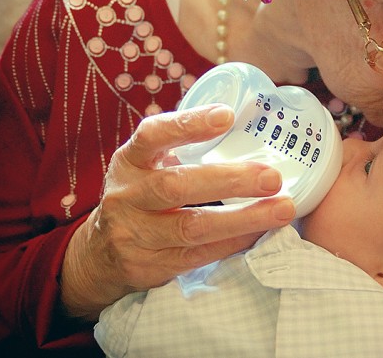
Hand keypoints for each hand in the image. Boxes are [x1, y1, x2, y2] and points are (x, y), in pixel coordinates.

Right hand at [60, 104, 294, 320]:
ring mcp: (135, 235)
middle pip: (176, 187)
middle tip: (272, 177)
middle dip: (230, 180)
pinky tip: (261, 231)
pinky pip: (199, 255)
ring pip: (192, 228)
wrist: (100, 254)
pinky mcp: (151, 266)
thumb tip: (248, 126)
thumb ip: (182, 149)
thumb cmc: (140, 196)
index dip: (188, 124)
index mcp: (129, 161)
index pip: (153, 136)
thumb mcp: (146, 166)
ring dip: (243, 218)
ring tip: (282, 209)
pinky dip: (234, 242)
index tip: (227, 116)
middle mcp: (127, 196)